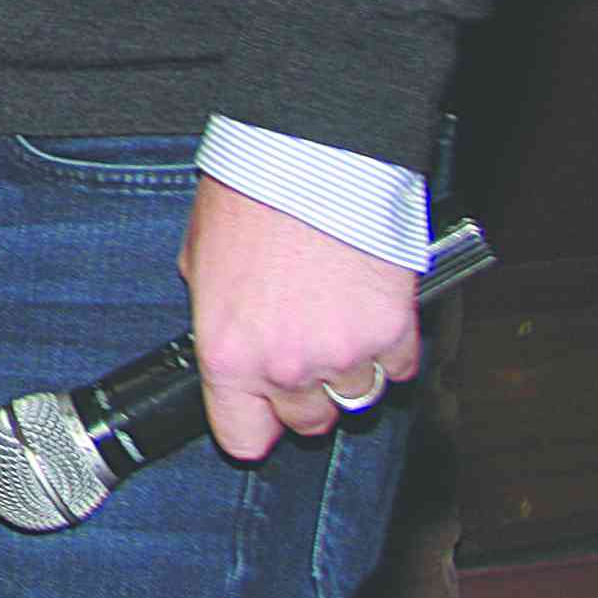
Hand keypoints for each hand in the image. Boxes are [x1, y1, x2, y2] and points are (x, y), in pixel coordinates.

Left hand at [182, 175, 420, 459]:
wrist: (307, 159)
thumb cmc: (248, 198)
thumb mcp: (199, 262)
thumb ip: (216, 315)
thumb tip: (228, 337)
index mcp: (229, 355)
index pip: (243, 438)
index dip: (252, 426)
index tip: (258, 416)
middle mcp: (288, 366)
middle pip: (308, 422)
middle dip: (303, 395)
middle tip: (300, 351)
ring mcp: (345, 353)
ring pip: (357, 398)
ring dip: (348, 373)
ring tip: (335, 327)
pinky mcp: (394, 332)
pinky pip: (398, 367)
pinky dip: (388, 349)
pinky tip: (368, 313)